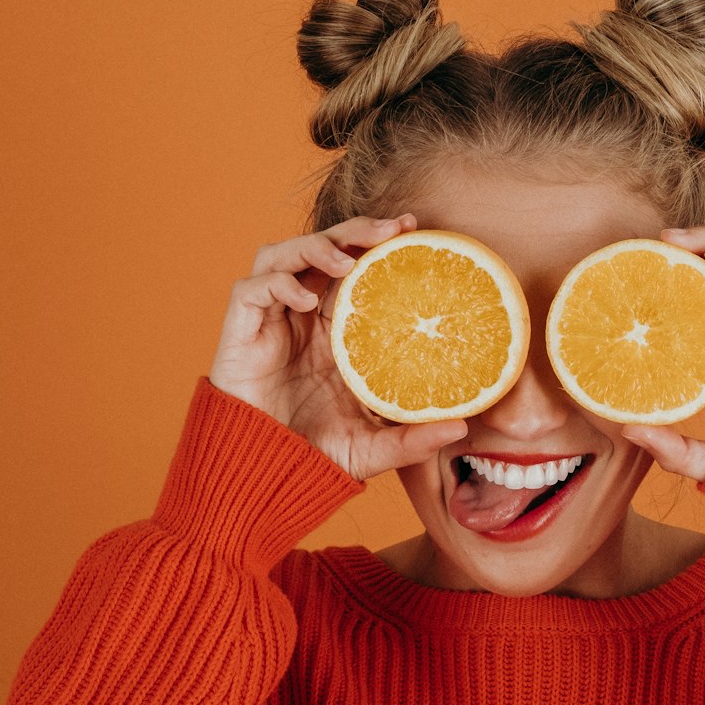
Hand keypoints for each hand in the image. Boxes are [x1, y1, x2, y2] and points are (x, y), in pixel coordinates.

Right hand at [208, 214, 467, 482]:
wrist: (263, 475)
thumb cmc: (314, 455)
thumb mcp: (373, 447)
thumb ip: (414, 438)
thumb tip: (463, 426)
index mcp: (336, 331)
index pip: (356, 269)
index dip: (378, 243)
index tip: (414, 229)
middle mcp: (303, 316)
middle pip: (324, 249)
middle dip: (355, 230)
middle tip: (392, 228)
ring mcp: (271, 320)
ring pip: (284, 255)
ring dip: (316, 247)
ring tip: (348, 261)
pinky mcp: (240, 331)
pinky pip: (252, 289)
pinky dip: (279, 284)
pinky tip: (306, 301)